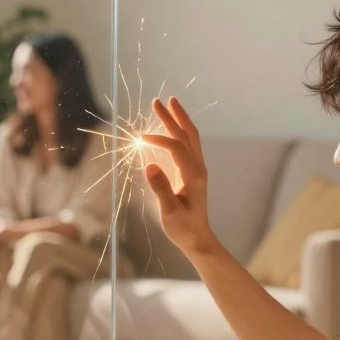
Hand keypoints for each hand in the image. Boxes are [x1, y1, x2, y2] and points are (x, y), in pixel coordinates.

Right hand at [143, 97, 220, 259]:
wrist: (198, 239)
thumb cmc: (183, 229)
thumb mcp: (170, 212)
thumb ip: (160, 188)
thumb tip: (149, 164)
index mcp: (194, 176)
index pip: (176, 148)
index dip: (159, 140)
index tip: (141, 139)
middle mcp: (198, 168)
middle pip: (187, 135)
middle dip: (173, 116)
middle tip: (159, 100)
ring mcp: (197, 169)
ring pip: (190, 137)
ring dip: (178, 120)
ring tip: (168, 104)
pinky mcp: (192, 172)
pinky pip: (187, 145)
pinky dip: (179, 131)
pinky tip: (170, 127)